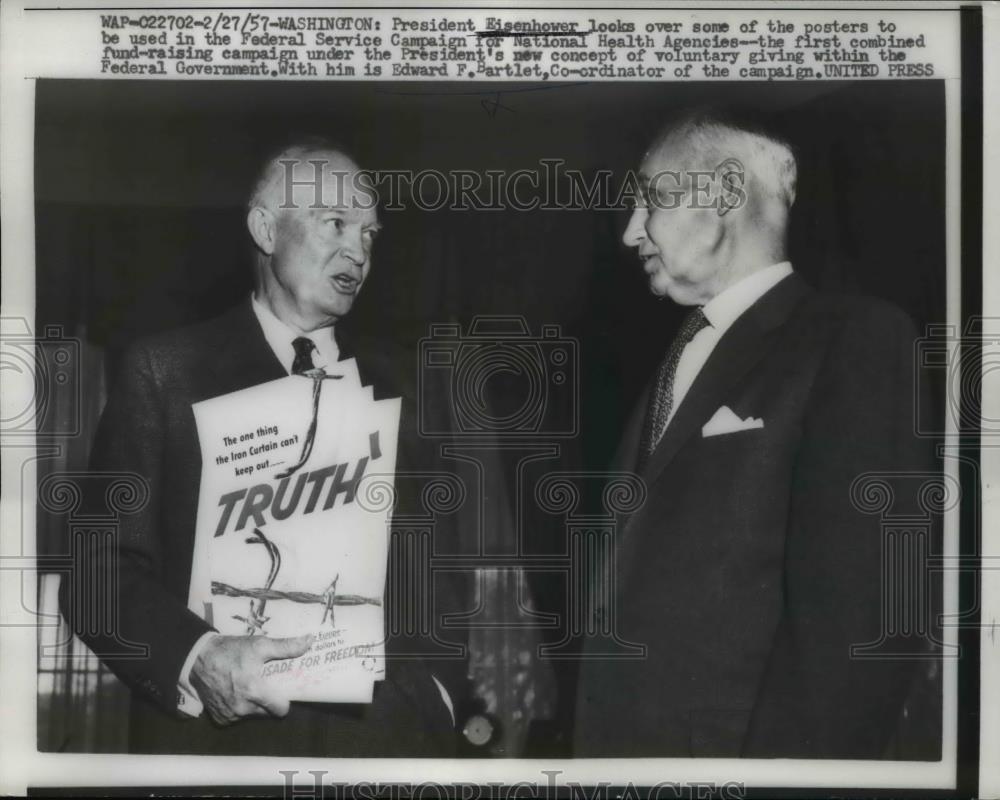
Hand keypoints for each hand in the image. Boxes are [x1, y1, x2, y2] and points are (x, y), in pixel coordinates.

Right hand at [189, 633, 312, 725]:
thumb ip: (286, 647)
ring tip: (249, 686)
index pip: (281, 709)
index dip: (284, 701)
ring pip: (252, 715)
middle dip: (269, 701)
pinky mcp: (219, 718)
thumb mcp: (260, 645)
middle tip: (266, 685)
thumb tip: (309, 641)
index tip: (283, 691)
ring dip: (253, 705)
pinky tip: (235, 693)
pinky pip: (237, 717)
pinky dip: (238, 708)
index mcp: (254, 691)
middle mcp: (242, 708)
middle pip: (267, 713)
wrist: (198, 658)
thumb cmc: (231, 650)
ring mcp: (229, 715)